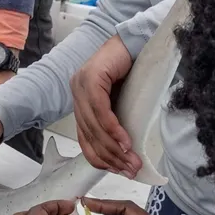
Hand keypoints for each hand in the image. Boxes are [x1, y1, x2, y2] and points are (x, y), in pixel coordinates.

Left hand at [70, 35, 140, 176]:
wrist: (138, 42)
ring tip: (132, 161)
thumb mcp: (121, 103)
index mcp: (80, 101)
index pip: (84, 138)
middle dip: (111, 157)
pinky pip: (101, 111)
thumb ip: (115, 123)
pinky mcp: (91, 78)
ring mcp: (81, 84)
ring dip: (114, 148)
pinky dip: (114, 130)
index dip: (100, 158)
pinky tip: (126, 143)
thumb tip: (124, 153)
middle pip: (90, 135)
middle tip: (131, 171)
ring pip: (95, 126)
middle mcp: (76, 92)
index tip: (118, 172)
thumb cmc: (133, 71)